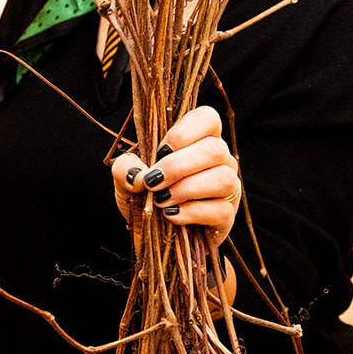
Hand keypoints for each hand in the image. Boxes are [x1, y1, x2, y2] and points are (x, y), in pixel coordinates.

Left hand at [111, 104, 240, 245]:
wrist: (151, 235)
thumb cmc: (145, 196)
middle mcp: (219, 160)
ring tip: (161, 201)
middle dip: (179, 166)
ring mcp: (228, 188)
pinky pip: (220, 210)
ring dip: (187, 189)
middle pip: (215, 150)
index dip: (184, 132)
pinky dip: (192, 213)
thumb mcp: (126, 178)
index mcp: (198, 140)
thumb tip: (139, 175)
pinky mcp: (227, 216)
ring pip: (223, 179)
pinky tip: (171, 216)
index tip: (159, 151)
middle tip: (153, 181)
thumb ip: (124, 168)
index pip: (208, 118)